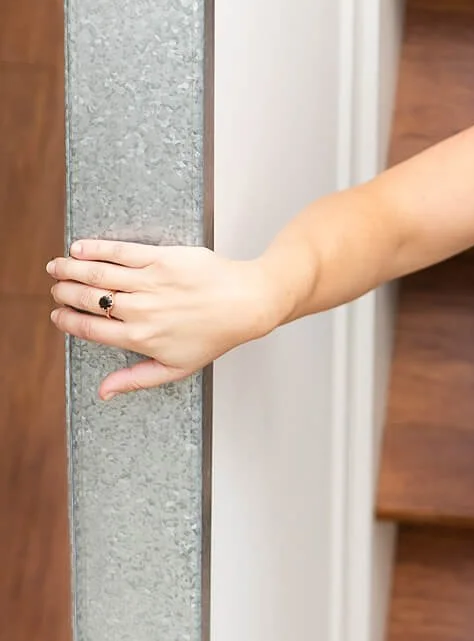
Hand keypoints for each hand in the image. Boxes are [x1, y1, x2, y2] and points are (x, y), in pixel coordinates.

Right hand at [47, 240, 284, 399]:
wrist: (248, 303)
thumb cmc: (215, 336)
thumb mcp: (177, 368)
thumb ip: (137, 379)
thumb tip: (103, 392)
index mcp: (140, 338)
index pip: (88, 328)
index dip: (66, 321)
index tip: (57, 314)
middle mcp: (141, 310)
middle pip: (87, 299)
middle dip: (64, 293)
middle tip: (57, 288)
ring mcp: (151, 282)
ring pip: (97, 274)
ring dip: (70, 268)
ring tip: (57, 266)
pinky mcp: (163, 258)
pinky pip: (121, 252)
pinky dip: (95, 249)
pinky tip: (80, 248)